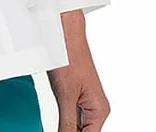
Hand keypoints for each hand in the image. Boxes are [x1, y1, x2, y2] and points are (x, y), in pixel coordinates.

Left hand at [47, 10, 110, 130]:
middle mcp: (96, 108)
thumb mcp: (65, 97)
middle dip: (69, 131)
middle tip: (57, 125)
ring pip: (78, 127)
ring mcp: (87, 102)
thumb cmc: (69, 56)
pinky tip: (56, 120)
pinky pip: (73, 116)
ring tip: (59, 119)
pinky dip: (64, 121)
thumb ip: (67, 124)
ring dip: (66, 128)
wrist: (64, 33)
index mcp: (98, 110)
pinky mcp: (77, 96)